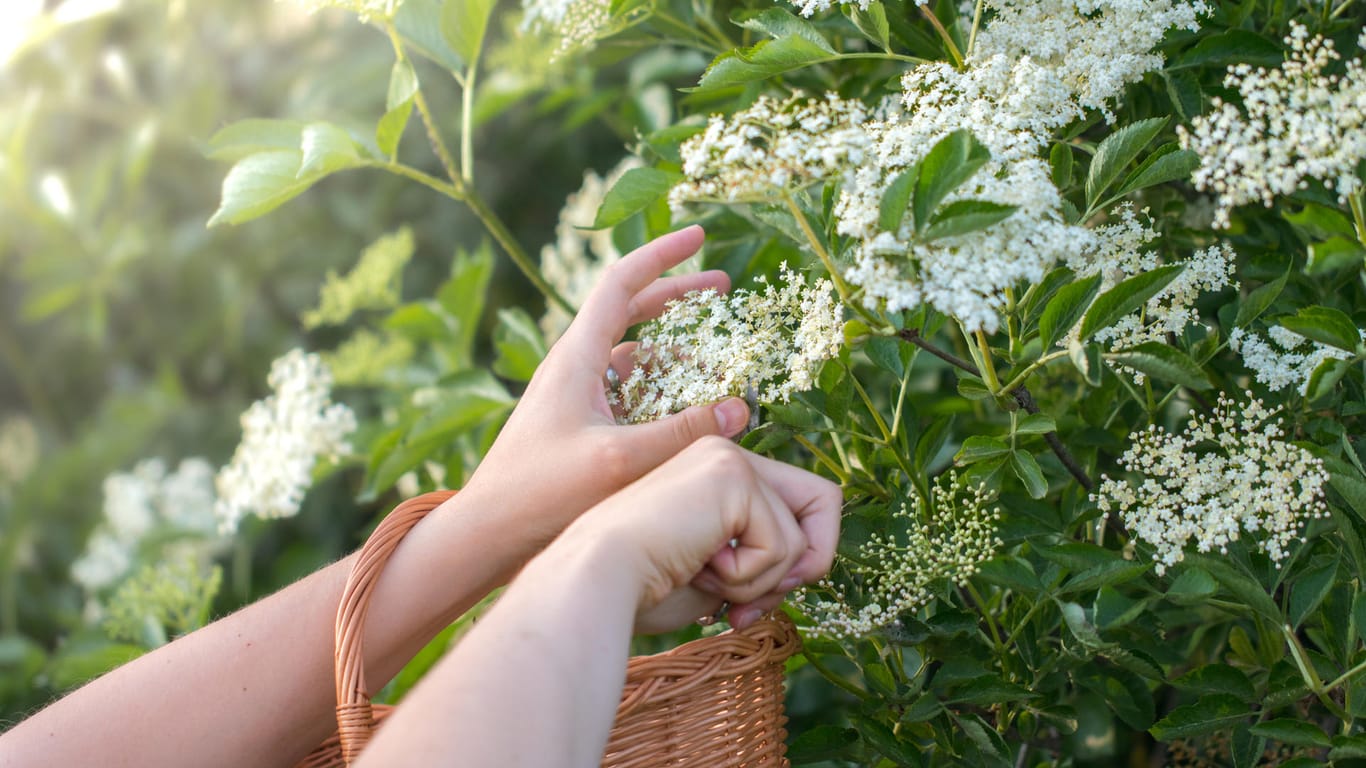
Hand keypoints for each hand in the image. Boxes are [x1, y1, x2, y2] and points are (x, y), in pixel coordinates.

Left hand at [452, 226, 751, 560]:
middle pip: (632, 309)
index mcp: (576, 356)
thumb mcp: (621, 461)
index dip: (663, 254)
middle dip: (679, 294)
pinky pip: (627, 393)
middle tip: (725, 287)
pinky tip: (688, 414)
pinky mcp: (578, 425)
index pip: (622, 282)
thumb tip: (742, 407)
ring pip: (634, 356)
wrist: (486, 534)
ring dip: (676, 354)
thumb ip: (684, 433)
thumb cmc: (540, 495)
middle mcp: (574, 366)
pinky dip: (660, 392)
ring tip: (720, 370)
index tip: (700, 235)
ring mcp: (575, 395)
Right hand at [563, 436, 841, 631]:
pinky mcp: (732, 475)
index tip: (743, 608)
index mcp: (716, 475)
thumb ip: (763, 561)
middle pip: (824, 504)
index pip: (800, 507)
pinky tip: (700, 567)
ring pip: (800, 539)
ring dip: (759, 584)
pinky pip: (782, 546)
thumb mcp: (718, 577)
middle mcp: (726, 454)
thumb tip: (813, 563)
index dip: (792, 564)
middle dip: (799, 569)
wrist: (594, 583)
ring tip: (704, 578)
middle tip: (746, 606)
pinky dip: (748, 578)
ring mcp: (729, 458)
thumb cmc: (639, 589)